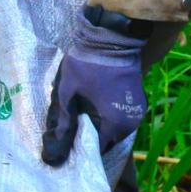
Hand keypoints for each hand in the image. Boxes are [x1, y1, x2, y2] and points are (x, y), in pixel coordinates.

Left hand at [40, 9, 147, 170]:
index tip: (65, 142)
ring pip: (115, 130)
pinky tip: (94, 108)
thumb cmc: (86, 64)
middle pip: (107, 141)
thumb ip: (61, 124)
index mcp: (114, 124)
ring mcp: (138, 111)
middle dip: (89, 138)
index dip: (79, 149)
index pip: (97, 151)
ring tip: (80, 117)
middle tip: (70, 128)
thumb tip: (51, 156)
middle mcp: (131, 123)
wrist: (112, 35)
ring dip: (100, 127)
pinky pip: (122, 118)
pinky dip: (109, 117)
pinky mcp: (139, 100)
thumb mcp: (67, 93)